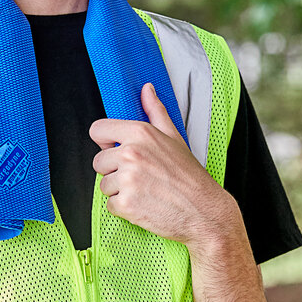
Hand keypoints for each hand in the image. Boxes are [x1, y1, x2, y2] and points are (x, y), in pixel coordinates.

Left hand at [89, 83, 241, 249]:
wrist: (204, 212)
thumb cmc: (189, 176)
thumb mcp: (174, 137)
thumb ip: (155, 111)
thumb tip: (146, 90)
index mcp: (139, 133)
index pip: (97, 130)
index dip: (104, 142)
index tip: (114, 149)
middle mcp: (130, 153)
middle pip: (98, 161)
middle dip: (113, 171)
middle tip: (139, 177)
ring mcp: (127, 179)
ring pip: (104, 185)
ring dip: (119, 191)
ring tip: (144, 191)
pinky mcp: (126, 203)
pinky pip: (110, 205)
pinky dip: (124, 209)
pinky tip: (144, 204)